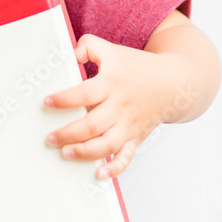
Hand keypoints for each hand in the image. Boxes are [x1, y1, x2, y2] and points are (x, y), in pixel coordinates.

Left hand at [42, 33, 178, 180]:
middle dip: (68, 133)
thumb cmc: (137, 67)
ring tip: (65, 153)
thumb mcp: (111, 50)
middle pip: (92, 124)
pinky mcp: (135, 138)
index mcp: (112, 83)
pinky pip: (126, 157)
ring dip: (84, 152)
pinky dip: (114, 168)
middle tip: (49, 137)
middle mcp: (120, 106)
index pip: (85, 93)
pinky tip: (99, 174)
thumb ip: (87, 46)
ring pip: (107, 145)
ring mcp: (129, 125)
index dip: (64, 99)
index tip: (47, 102)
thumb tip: (68, 55)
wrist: (174, 83)